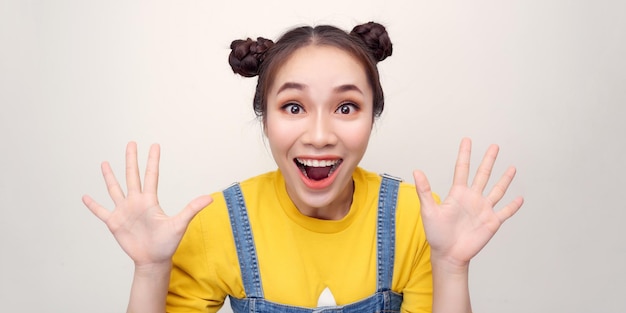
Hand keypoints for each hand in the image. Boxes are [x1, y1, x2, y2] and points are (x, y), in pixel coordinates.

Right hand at [82, 142, 212, 266]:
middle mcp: (136, 202)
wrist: (153, 260)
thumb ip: (192, 209)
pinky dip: (93, 205)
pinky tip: (85, 196)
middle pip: (132, 176)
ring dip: (109, 177)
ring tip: (105, 163)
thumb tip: (210, 198)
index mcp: (150, 201)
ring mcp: (124, 211)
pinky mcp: (115, 223)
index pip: (151, 175)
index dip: (152, 160)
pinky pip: (101, 211)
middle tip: (131, 144)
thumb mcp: (179, 224)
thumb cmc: (167, 243)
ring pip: (115, 190)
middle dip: (131, 160)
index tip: (154, 145)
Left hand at [413, 138, 523, 266]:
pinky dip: (513, 206)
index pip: (462, 169)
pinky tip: (520, 198)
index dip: (465, 154)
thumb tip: (416, 172)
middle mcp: (472, 198)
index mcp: (457, 194)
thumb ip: (424, 191)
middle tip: (494, 146)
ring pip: (497, 190)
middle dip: (488, 160)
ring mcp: (483, 210)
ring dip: (505, 179)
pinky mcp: (491, 222)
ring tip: (512, 168)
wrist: (448, 254)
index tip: (467, 140)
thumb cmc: (436, 234)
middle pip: (482, 175)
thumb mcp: (429, 210)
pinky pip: (505, 212)